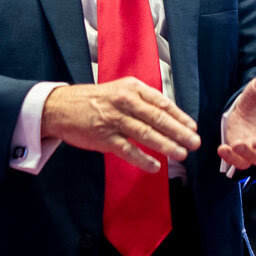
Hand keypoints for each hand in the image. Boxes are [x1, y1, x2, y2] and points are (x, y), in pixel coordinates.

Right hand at [42, 77, 200, 172]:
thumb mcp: (120, 90)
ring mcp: (114, 120)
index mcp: (132, 88)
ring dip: (166, 145)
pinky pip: (128, 150)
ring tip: (180, 154)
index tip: (192, 127)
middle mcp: (125, 102)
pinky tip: (154, 166)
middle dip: (179, 132)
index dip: (180, 117)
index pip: (162, 103)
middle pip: (158, 119)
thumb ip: (142, 101)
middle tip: (194, 143)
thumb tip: (168, 117)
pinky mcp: (104, 137)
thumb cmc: (94, 100)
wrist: (60, 107)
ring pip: (146, 134)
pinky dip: (143, 159)